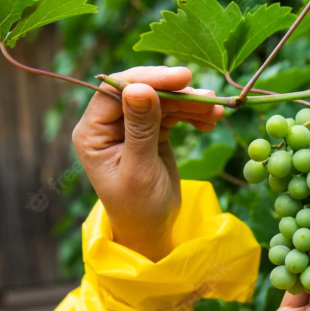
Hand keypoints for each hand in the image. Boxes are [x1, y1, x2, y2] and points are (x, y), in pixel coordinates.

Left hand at [72, 66, 224, 260]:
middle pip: (141, 91)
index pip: (115, 91)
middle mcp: (107, 124)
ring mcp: (130, 125)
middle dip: (176, 93)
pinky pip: (172, 113)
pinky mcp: (151, 131)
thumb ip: (140, 129)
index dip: (148, 79)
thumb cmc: (139, 208)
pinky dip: (192, 114)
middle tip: (209, 97)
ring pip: (161, 100)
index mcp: (92, 132)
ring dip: (190, 103)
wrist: (152, 231)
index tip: (182, 79)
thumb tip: (139, 87)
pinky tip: (211, 121)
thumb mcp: (140, 170)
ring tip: (217, 111)